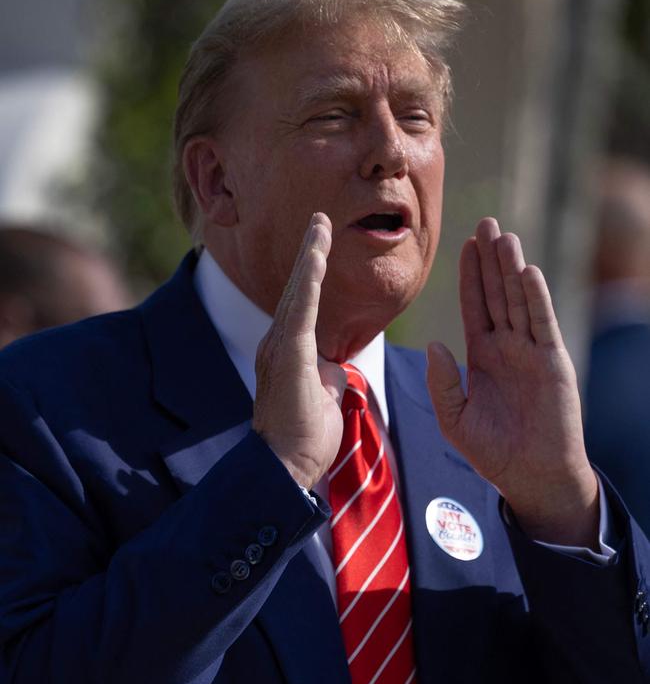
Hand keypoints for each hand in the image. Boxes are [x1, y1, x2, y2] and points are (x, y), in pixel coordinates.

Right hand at [253, 213, 345, 490]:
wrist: (288, 465)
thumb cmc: (306, 436)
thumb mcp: (323, 395)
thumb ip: (327, 372)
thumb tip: (336, 362)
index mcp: (288, 351)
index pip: (303, 304)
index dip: (312, 273)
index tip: (321, 244)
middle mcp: (278, 343)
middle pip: (298, 290)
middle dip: (309, 253)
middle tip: (319, 219)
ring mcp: (279, 348)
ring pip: (298, 293)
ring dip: (310, 257)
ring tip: (319, 225)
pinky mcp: (288, 356)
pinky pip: (302, 311)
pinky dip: (310, 282)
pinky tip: (318, 256)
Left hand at [426, 218, 597, 545]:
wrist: (530, 477)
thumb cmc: (493, 452)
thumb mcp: (455, 419)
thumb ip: (442, 383)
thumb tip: (434, 344)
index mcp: (482, 356)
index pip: (475, 306)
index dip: (470, 277)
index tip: (465, 245)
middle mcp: (507, 347)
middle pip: (497, 294)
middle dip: (490, 260)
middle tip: (486, 223)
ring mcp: (531, 352)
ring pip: (518, 301)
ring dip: (511, 270)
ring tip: (504, 236)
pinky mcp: (552, 363)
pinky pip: (541, 325)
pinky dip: (535, 299)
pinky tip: (526, 273)